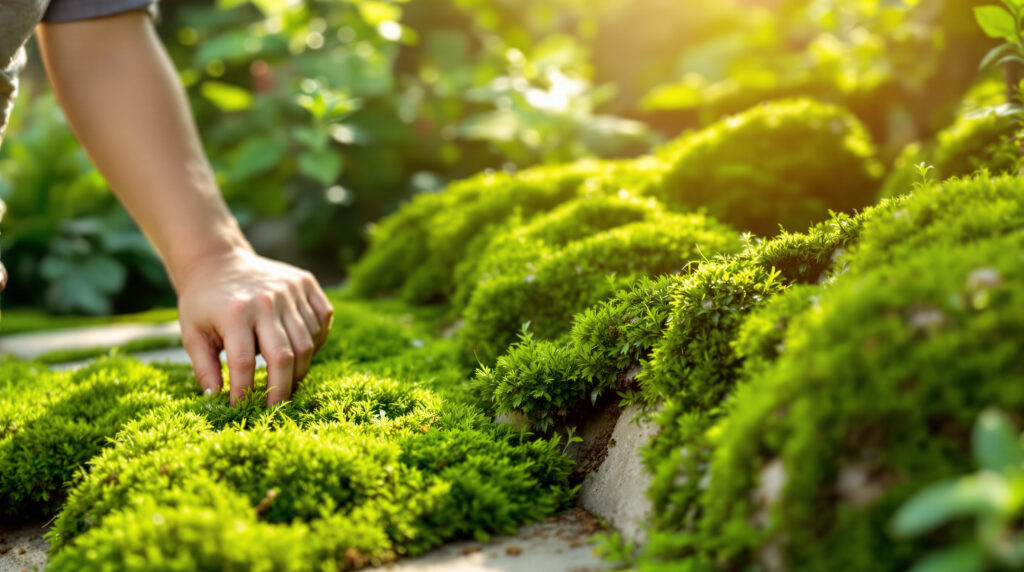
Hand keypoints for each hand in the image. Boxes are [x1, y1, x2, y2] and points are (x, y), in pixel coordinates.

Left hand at [176, 248, 333, 405]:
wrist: (218, 261)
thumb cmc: (203, 303)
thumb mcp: (191, 334)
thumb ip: (204, 368)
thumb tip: (216, 399)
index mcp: (235, 313)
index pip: (244, 364)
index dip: (243, 391)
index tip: (240, 406)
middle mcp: (267, 300)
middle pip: (285, 357)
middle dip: (281, 389)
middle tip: (275, 407)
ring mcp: (290, 289)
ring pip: (308, 342)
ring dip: (300, 367)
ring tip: (286, 377)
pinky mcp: (305, 282)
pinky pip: (322, 319)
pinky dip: (317, 339)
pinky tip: (300, 348)